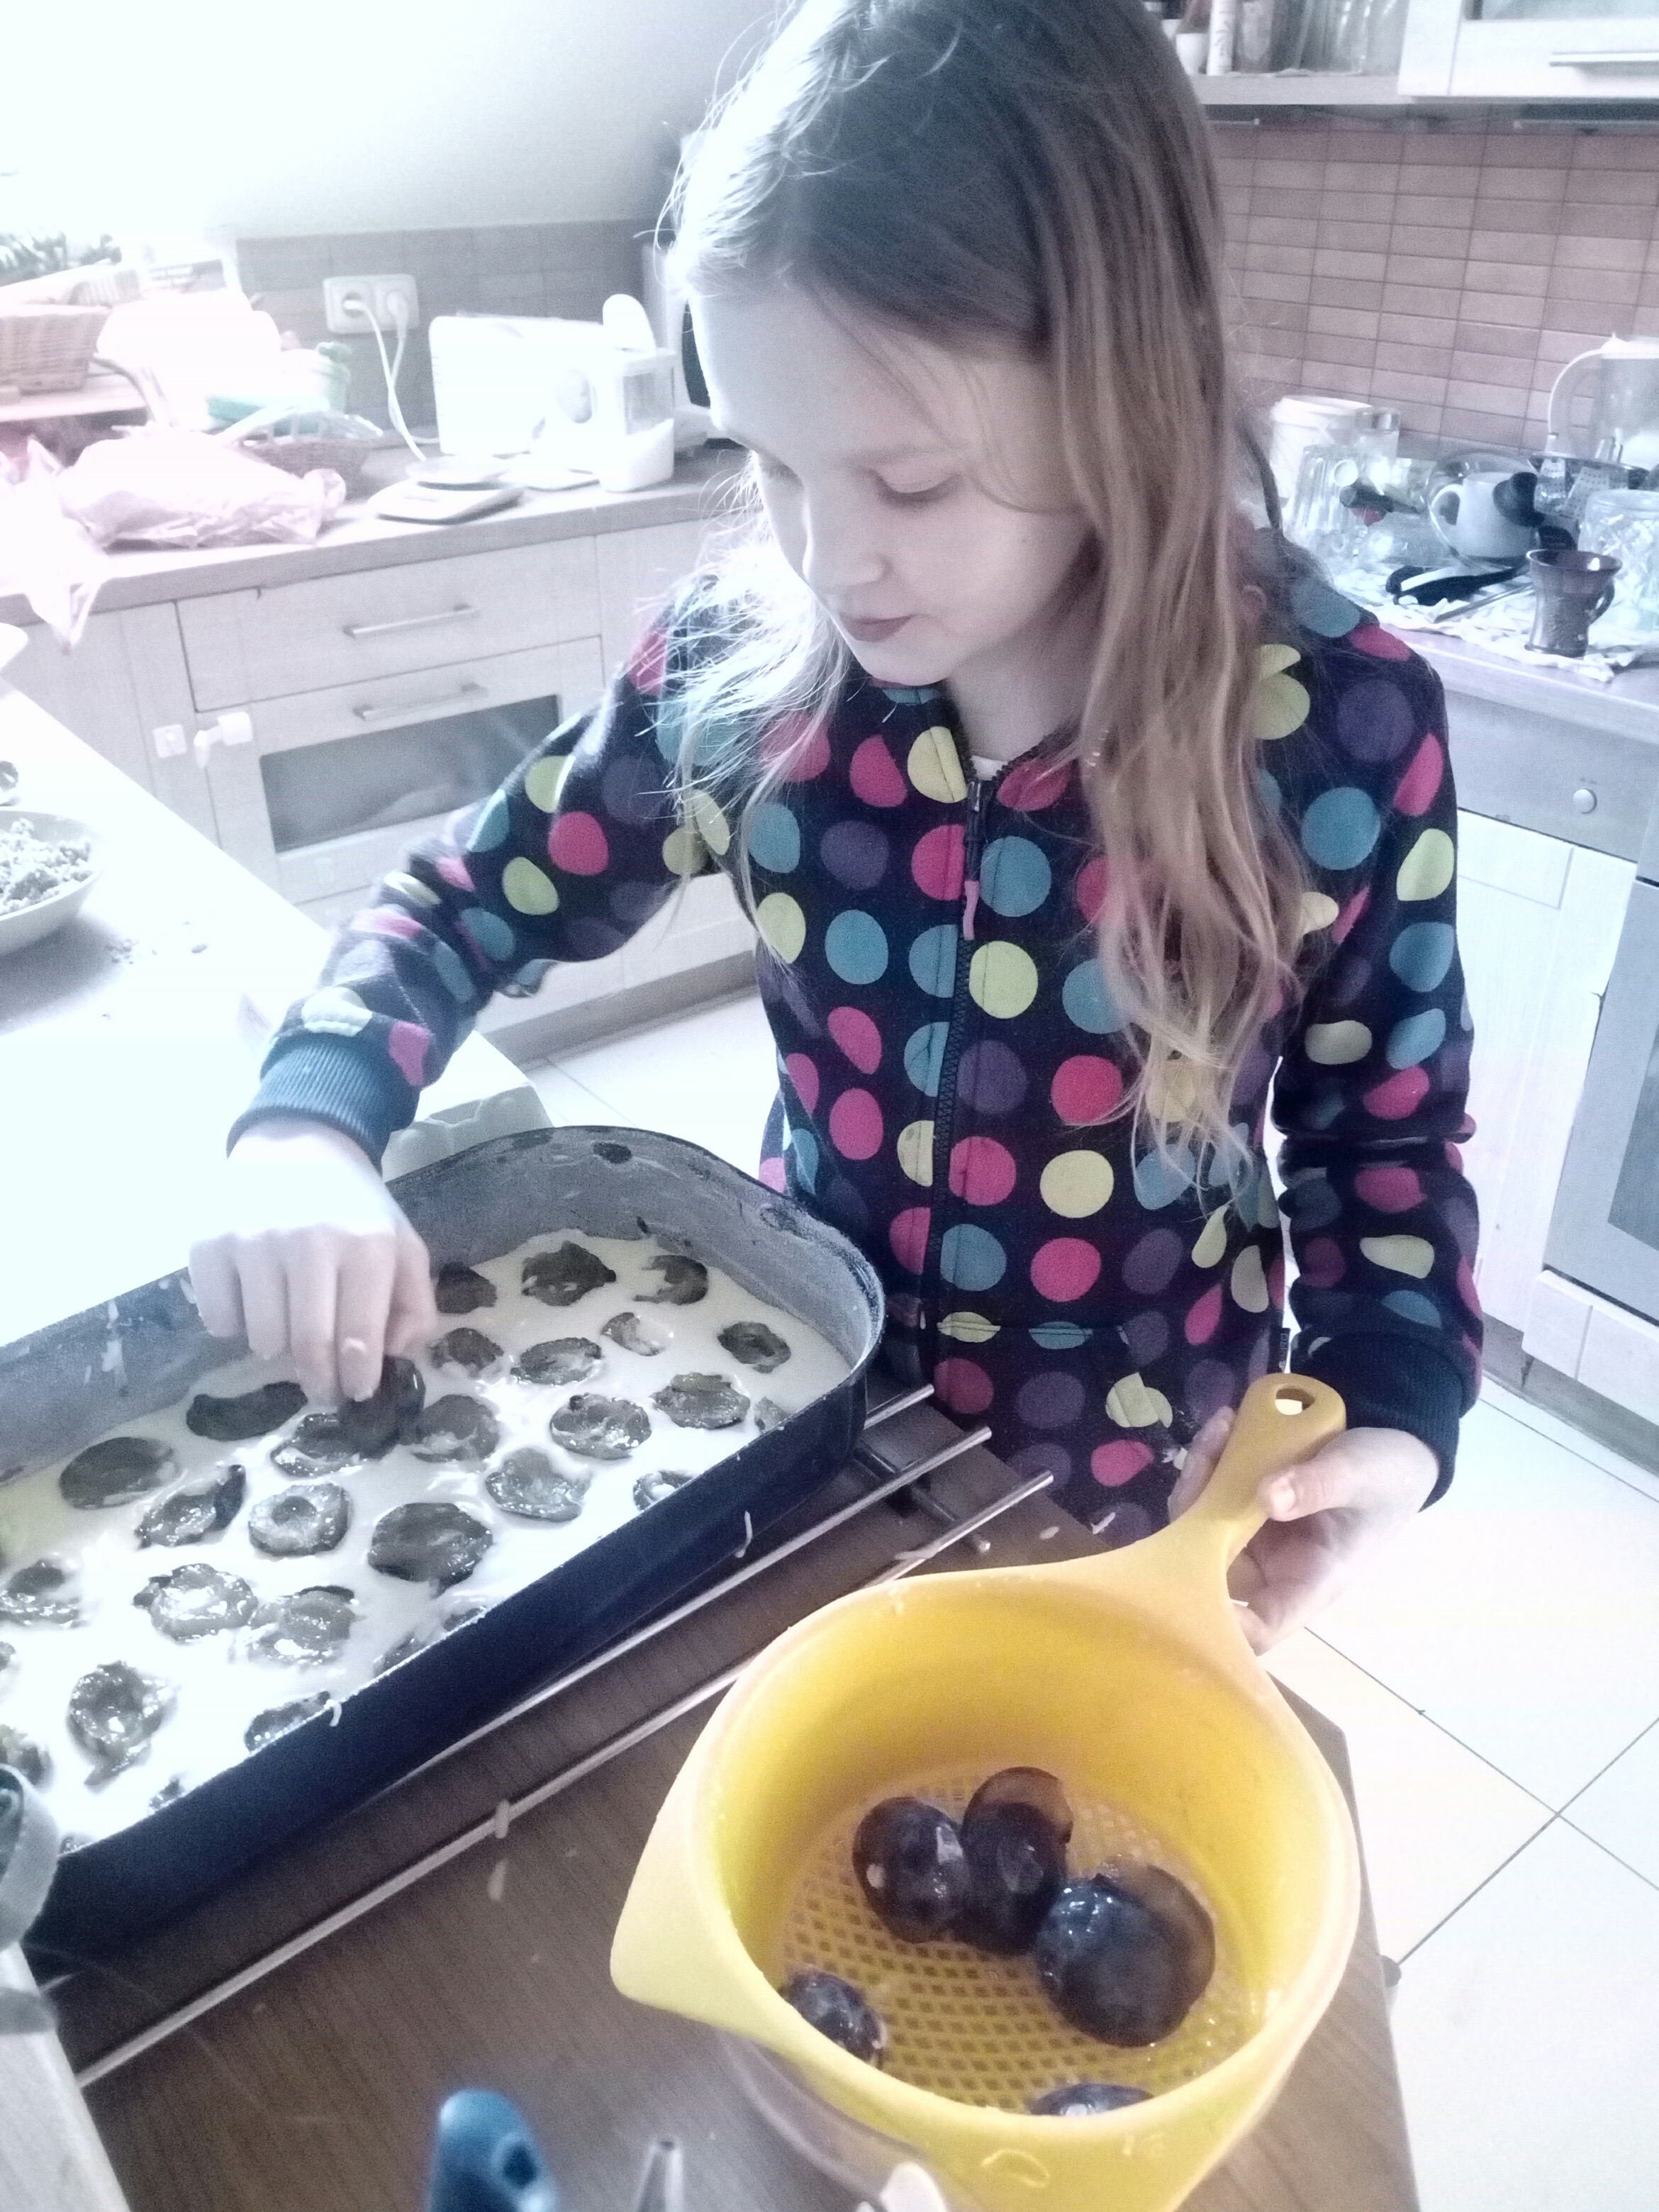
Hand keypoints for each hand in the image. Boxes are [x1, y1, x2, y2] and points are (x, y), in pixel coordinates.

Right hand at [188, 1119, 438, 1406]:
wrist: (297, 1146)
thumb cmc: (355, 1208)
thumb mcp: (402, 1245)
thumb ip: (414, 1304)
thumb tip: (395, 1357)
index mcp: (366, 1244)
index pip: (358, 1337)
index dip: (357, 1378)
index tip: (356, 1392)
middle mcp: (309, 1241)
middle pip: (307, 1346)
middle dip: (318, 1381)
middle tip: (323, 1390)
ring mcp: (253, 1241)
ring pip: (260, 1340)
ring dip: (277, 1350)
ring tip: (289, 1329)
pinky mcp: (209, 1243)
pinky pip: (219, 1319)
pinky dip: (235, 1325)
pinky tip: (252, 1301)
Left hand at [1166, 1407, 1436, 1652]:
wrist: (1391, 1450)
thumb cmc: (1386, 1478)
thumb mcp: (1361, 1474)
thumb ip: (1319, 1485)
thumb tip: (1267, 1498)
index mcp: (1309, 1581)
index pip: (1261, 1627)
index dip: (1224, 1624)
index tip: (1193, 1589)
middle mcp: (1273, 1568)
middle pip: (1211, 1567)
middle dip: (1194, 1517)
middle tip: (1203, 1464)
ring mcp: (1254, 1537)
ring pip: (1200, 1525)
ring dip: (1199, 1480)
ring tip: (1221, 1430)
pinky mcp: (1243, 1506)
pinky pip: (1209, 1492)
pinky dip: (1210, 1461)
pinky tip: (1225, 1425)